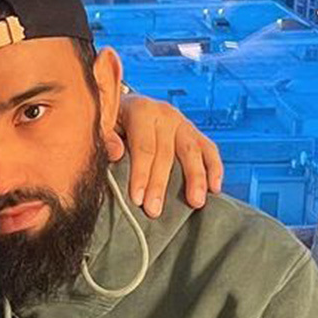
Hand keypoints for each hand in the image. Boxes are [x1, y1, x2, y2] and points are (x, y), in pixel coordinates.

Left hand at [105, 94, 223, 217]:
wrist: (125, 106)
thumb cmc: (112, 120)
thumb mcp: (102, 123)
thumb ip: (105, 136)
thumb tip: (115, 152)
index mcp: (141, 110)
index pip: (144, 147)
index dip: (141, 174)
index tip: (138, 199)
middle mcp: (165, 114)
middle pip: (166, 153)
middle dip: (160, 184)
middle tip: (155, 211)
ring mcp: (182, 122)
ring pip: (192, 151)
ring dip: (196, 178)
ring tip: (195, 203)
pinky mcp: (193, 131)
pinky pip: (209, 149)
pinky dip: (214, 168)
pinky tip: (215, 188)